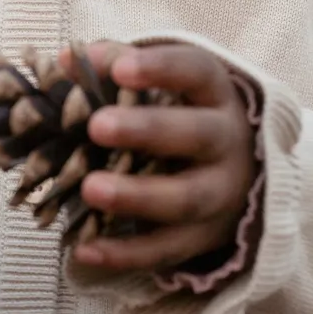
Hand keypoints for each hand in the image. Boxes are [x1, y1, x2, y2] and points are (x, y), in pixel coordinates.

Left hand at [66, 42, 257, 272]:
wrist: (244, 175)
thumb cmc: (185, 117)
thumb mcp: (167, 85)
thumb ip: (118, 65)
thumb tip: (67, 60)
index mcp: (214, 95)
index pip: (195, 72)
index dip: (161, 68)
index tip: (121, 67)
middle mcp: (227, 142)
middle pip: (196, 134)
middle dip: (147, 130)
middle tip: (97, 126)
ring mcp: (221, 194)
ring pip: (185, 199)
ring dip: (136, 196)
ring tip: (89, 189)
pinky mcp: (205, 238)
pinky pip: (166, 250)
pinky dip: (125, 253)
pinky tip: (83, 248)